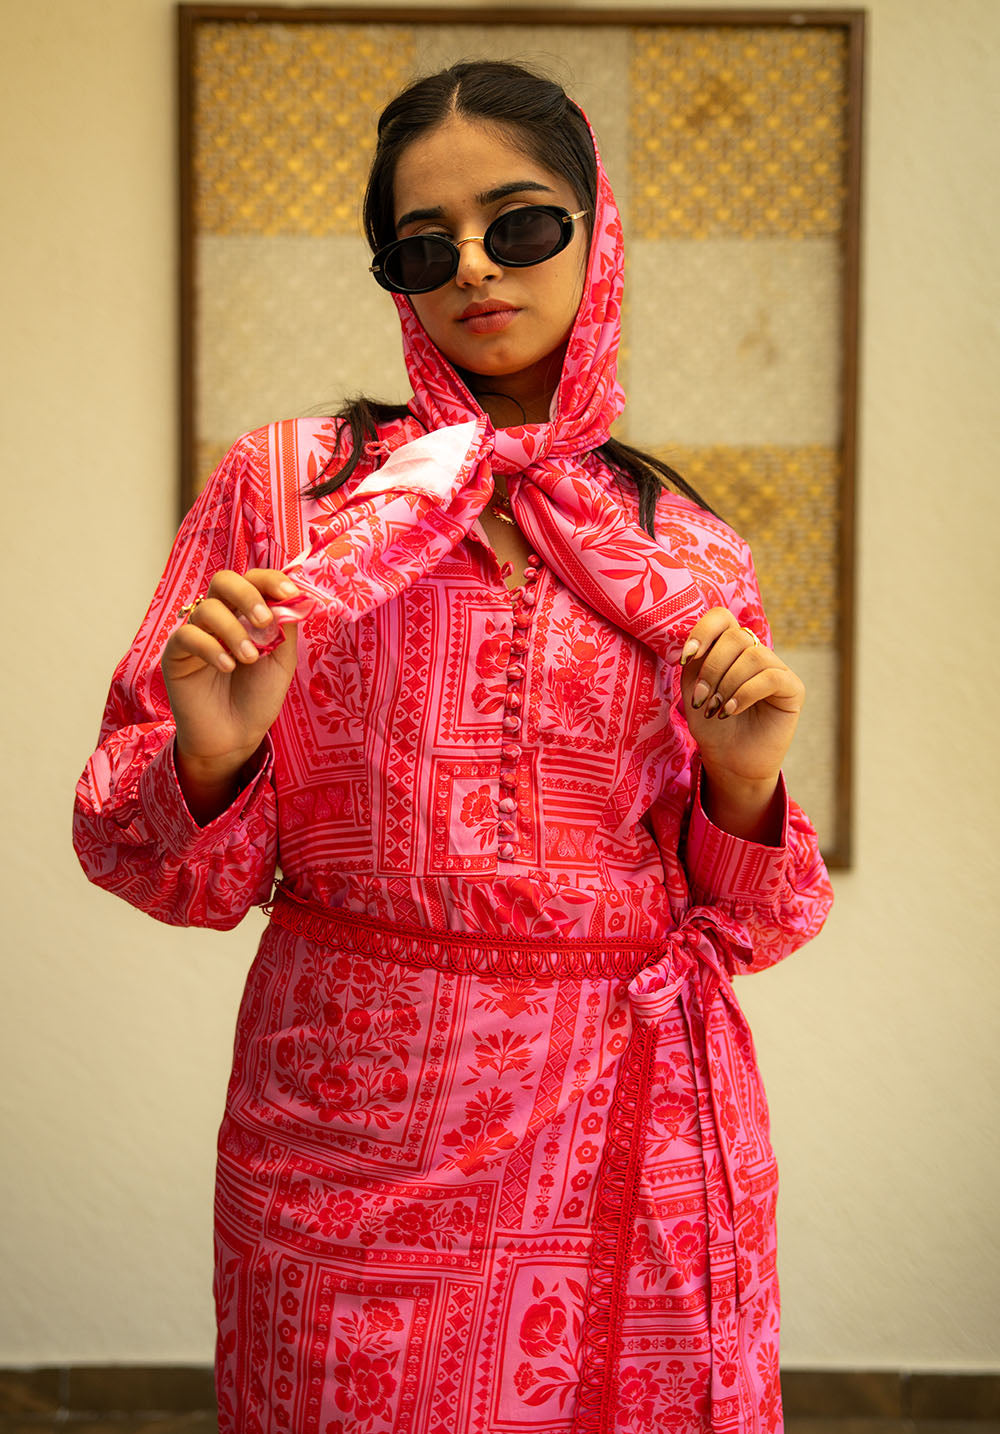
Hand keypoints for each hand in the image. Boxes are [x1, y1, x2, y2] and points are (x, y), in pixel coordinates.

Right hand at [162, 569, 299, 817]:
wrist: (235, 737)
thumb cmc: (258, 697)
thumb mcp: (281, 661)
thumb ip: (285, 628)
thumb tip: (292, 597)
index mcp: (245, 613)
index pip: (254, 579)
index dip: (271, 579)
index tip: (290, 593)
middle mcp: (219, 617)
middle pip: (224, 580)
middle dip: (247, 595)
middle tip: (264, 622)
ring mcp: (196, 633)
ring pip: (207, 608)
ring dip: (233, 629)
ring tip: (249, 658)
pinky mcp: (176, 654)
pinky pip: (187, 636)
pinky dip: (211, 648)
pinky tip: (227, 667)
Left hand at [680, 608, 803, 837]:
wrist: (729, 761)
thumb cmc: (711, 724)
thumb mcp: (694, 687)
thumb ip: (695, 660)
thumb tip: (694, 641)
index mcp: (731, 648)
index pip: (722, 617)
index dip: (703, 631)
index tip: (686, 658)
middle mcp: (756, 653)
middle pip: (736, 637)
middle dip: (712, 668)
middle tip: (702, 698)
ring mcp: (777, 669)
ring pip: (753, 656)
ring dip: (727, 684)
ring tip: (715, 709)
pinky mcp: (793, 689)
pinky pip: (771, 677)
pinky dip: (745, 693)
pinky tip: (731, 711)